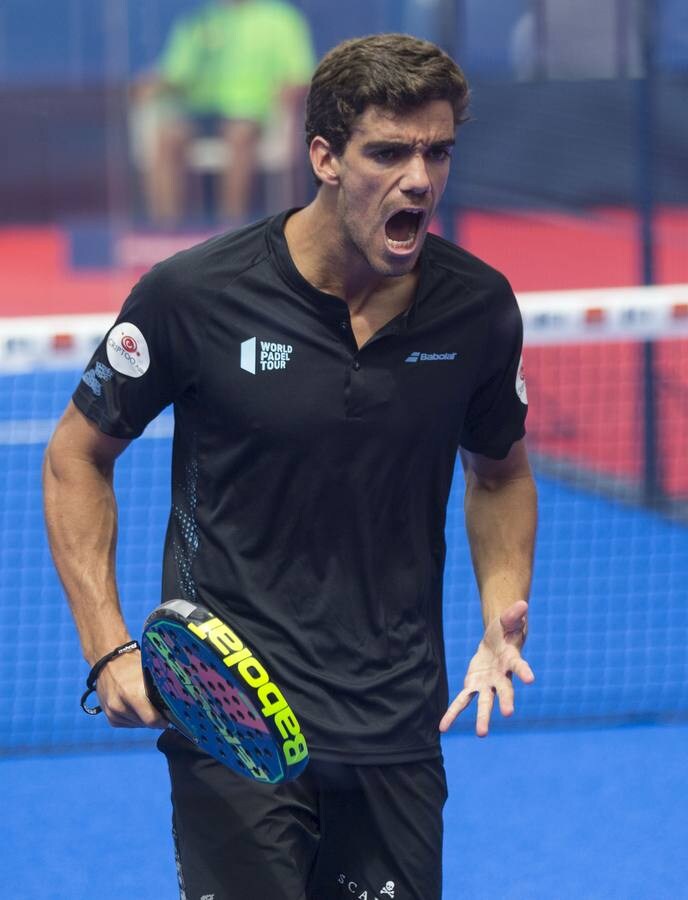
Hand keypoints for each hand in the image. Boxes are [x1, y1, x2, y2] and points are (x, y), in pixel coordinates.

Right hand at [95, 651, 167, 728]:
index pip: (151, 719)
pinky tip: (136, 706)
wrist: (108, 661)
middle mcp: (119, 705)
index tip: (169, 717)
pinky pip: (127, 724)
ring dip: (143, 718)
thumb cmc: (132, 664)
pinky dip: (134, 718)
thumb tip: (175, 705)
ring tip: (145, 703)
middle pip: (145, 723)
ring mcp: (112, 712)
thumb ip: (159, 689)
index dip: (163, 721)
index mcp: (132, 694)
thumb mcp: (148, 672)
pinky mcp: (109, 716)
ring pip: (136, 724)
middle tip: (160, 708)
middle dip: (154, 719)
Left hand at [439, 600, 534, 736]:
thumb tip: (522, 604)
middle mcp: (502, 677)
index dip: (524, 671)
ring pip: (484, 702)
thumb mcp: (508, 620)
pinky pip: (462, 701)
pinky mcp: (473, 686)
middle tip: (508, 714)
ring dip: (482, 717)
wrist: (498, 641)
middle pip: (504, 690)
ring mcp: (487, 684)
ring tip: (481, 734)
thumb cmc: (506, 630)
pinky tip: (442, 727)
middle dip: (506, 701)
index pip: (519, 665)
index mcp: (512, 660)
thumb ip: (513, 615)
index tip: (531, 679)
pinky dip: (452, 714)